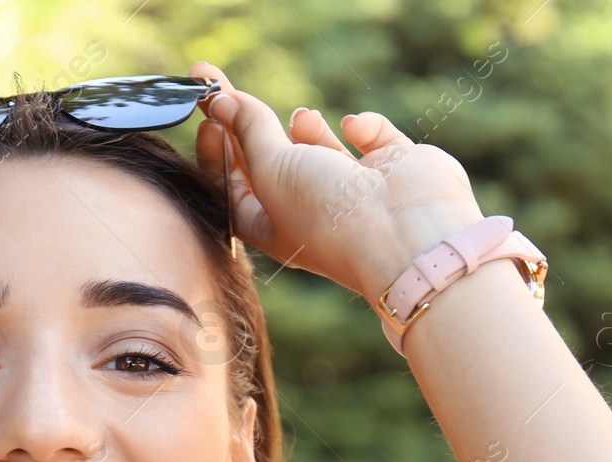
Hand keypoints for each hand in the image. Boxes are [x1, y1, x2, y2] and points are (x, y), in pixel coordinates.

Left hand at [188, 60, 486, 303]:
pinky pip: (370, 136)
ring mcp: (352, 189)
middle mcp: (309, 209)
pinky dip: (363, 127)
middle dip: (242, 121)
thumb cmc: (328, 214)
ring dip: (305, 127)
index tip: (205, 113)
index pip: (230, 184)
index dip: (213, 149)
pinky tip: (359, 130)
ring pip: (317, 146)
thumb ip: (248, 130)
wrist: (406, 232)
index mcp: (271, 225)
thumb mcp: (271, 169)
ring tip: (303, 119)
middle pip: (265, 158)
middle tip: (216, 80)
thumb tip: (222, 101)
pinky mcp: (391, 169)